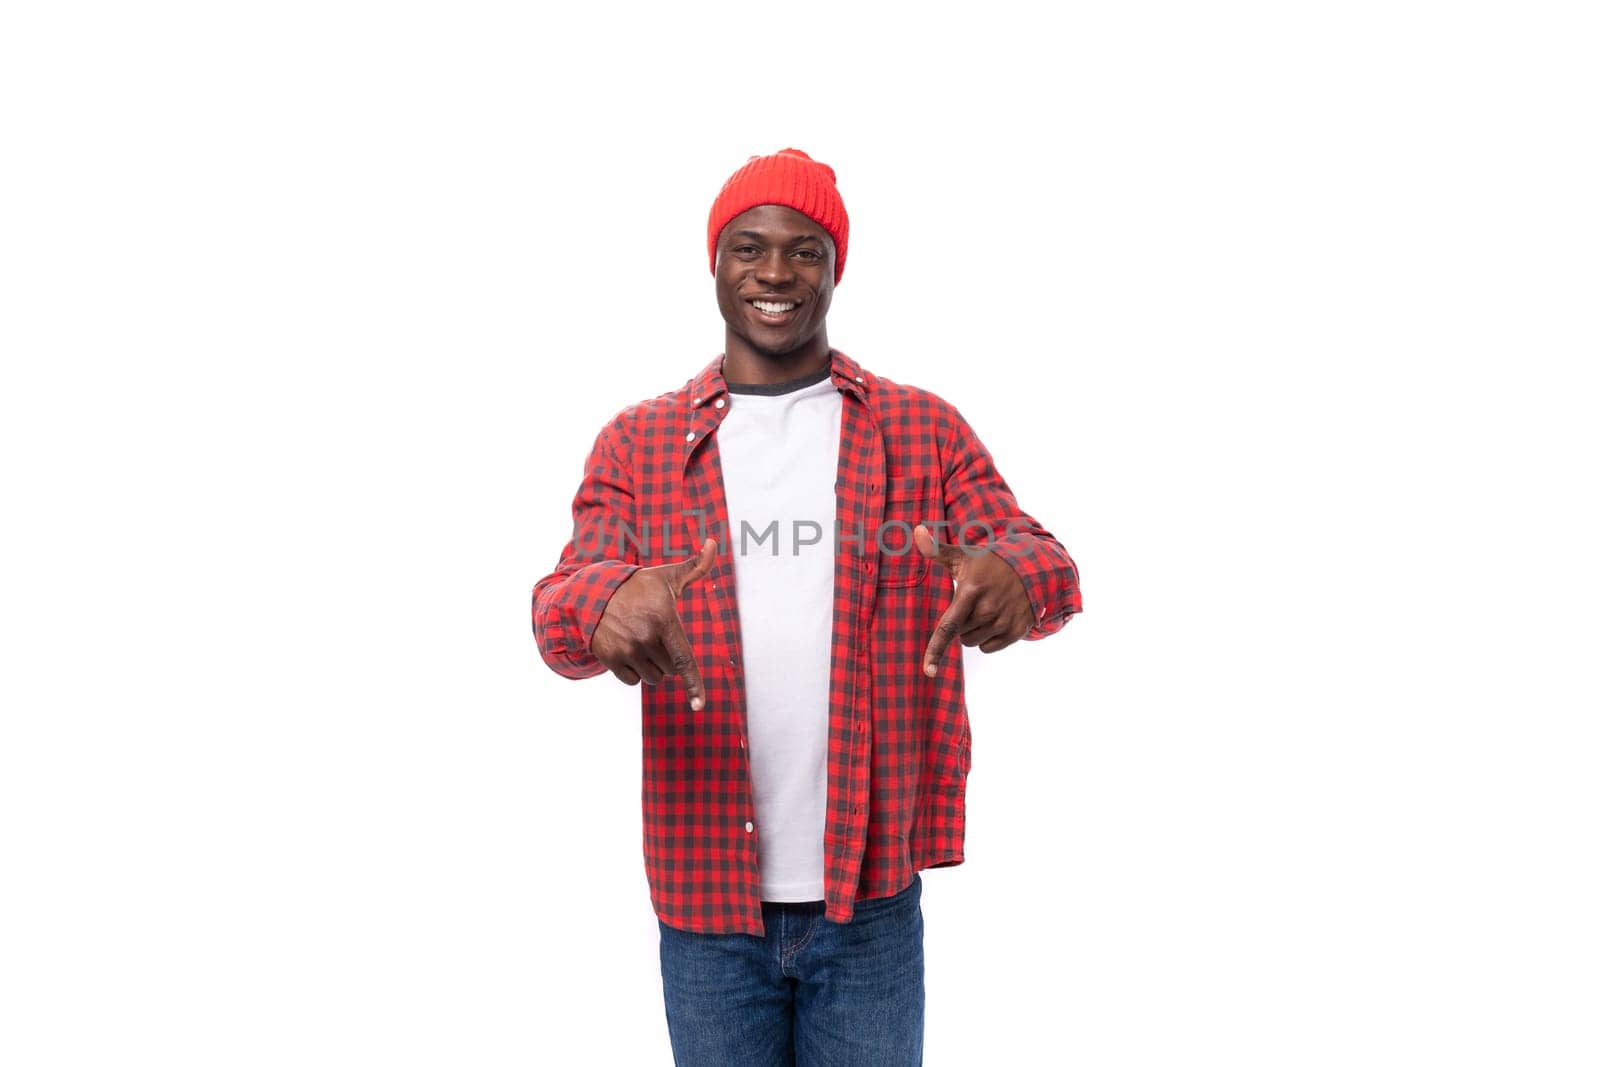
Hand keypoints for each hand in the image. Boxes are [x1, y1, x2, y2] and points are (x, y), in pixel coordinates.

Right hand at [590, 538, 715, 709]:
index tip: (699, 706)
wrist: (594, 593)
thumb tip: (713, 543)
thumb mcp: (666, 577)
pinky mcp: (610, 658)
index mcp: (664, 620)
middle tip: (654, 635)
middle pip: (670, 670)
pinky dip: (633, 672)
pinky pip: (632, 681)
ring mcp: (626, 649)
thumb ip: (695, 566)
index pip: (684, 660)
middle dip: (667, 657)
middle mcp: (645, 637)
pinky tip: (627, 650)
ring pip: (653, 678)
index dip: (694, 685)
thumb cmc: (639, 587)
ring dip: (651, 666)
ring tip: (640, 642)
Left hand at [914, 524, 1033, 675]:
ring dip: (974, 631)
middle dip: (961, 623)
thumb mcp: (964, 555)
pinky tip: (997, 618)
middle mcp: (988, 610)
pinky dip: (989, 638)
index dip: (935, 651)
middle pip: (959, 635)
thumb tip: (917, 530)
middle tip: (973, 603)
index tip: (928, 672)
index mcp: (971, 592)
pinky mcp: (1018, 631)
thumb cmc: (990, 562)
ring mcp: (1004, 621)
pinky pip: (989, 647)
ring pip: (973, 642)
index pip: (948, 627)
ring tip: (986, 609)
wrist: (1033, 567)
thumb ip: (936, 549)